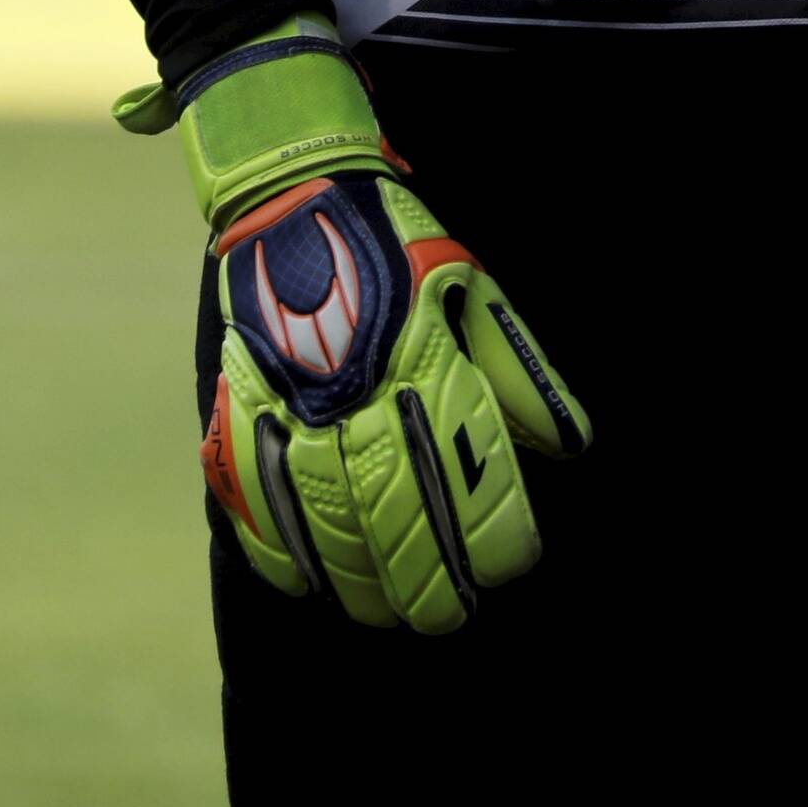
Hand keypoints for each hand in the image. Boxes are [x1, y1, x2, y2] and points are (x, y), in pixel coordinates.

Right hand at [121, 21, 589, 630]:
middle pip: (392, 511)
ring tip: (382, 616)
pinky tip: (303, 580)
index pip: (466, 472)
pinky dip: (275, 544)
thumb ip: (518, 371)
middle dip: (423, 580)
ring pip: (322, 516)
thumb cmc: (400, 241)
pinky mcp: (241, 398)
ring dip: (354, 578)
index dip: (490, 535)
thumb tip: (566, 447)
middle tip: (443, 619)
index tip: (506, 570)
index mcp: (423, 359)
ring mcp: (292, 398)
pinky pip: (249, 490)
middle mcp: (357, 389)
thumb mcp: (475, 288)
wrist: (295, 187)